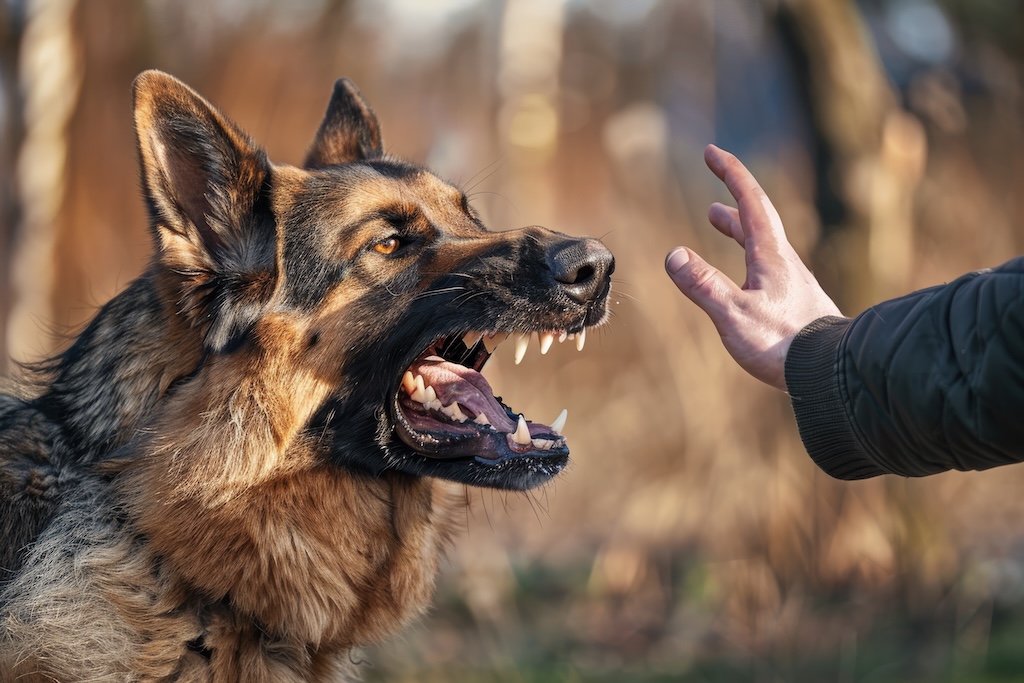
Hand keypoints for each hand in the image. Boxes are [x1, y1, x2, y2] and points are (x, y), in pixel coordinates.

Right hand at [665, 145, 841, 390]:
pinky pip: (768, 268)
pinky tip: (746, 276)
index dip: (731, 173)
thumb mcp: (734, 314)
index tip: (712, 151)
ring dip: (738, 229)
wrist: (832, 374)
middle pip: (758, 220)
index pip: (750, 202)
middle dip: (732, 199)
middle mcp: (786, 263)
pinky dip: (748, 257)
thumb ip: (704, 285)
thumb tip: (673, 254)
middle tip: (712, 184)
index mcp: (771, 256)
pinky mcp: (797, 306)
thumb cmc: (783, 345)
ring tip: (718, 222)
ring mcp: (794, 284)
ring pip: (763, 244)